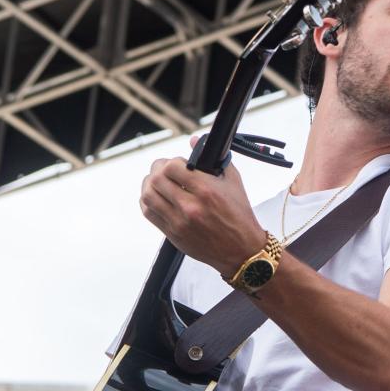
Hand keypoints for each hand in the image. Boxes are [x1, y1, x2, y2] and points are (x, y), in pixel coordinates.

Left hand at [140, 138, 264, 276]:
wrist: (241, 250)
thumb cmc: (239, 216)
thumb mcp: (234, 183)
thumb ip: (216, 160)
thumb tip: (195, 141)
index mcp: (207, 190)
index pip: (172, 166)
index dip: (173, 162)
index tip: (180, 165)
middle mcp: (191, 206)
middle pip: (156, 179)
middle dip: (158, 169)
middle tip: (165, 170)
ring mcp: (179, 222)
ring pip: (148, 195)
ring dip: (149, 184)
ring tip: (158, 183)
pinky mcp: (173, 234)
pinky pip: (149, 213)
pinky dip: (148, 201)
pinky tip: (157, 198)